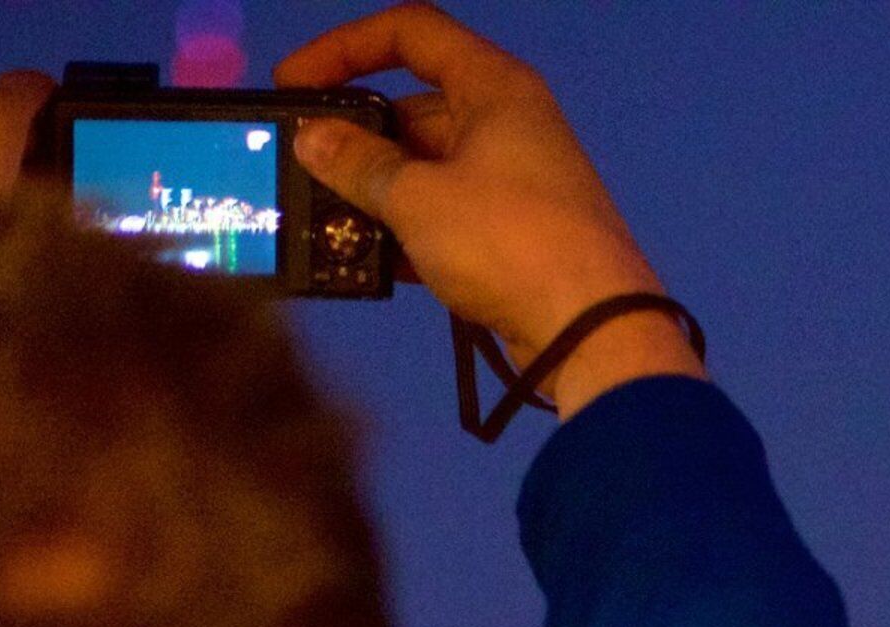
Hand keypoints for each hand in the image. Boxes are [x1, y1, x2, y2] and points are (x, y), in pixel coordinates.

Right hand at [277, 4, 705, 417]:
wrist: (594, 330)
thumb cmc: (509, 241)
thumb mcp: (419, 198)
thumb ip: (358, 164)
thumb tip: (312, 139)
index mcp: (494, 87)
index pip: (411, 33)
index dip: (345, 47)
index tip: (295, 83)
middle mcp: (508, 122)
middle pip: (414, 108)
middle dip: (355, 137)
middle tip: (299, 169)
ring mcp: (514, 180)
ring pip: (426, 167)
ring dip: (375, 191)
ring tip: (318, 218)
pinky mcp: (514, 234)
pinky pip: (446, 215)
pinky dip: (407, 231)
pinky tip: (362, 259)